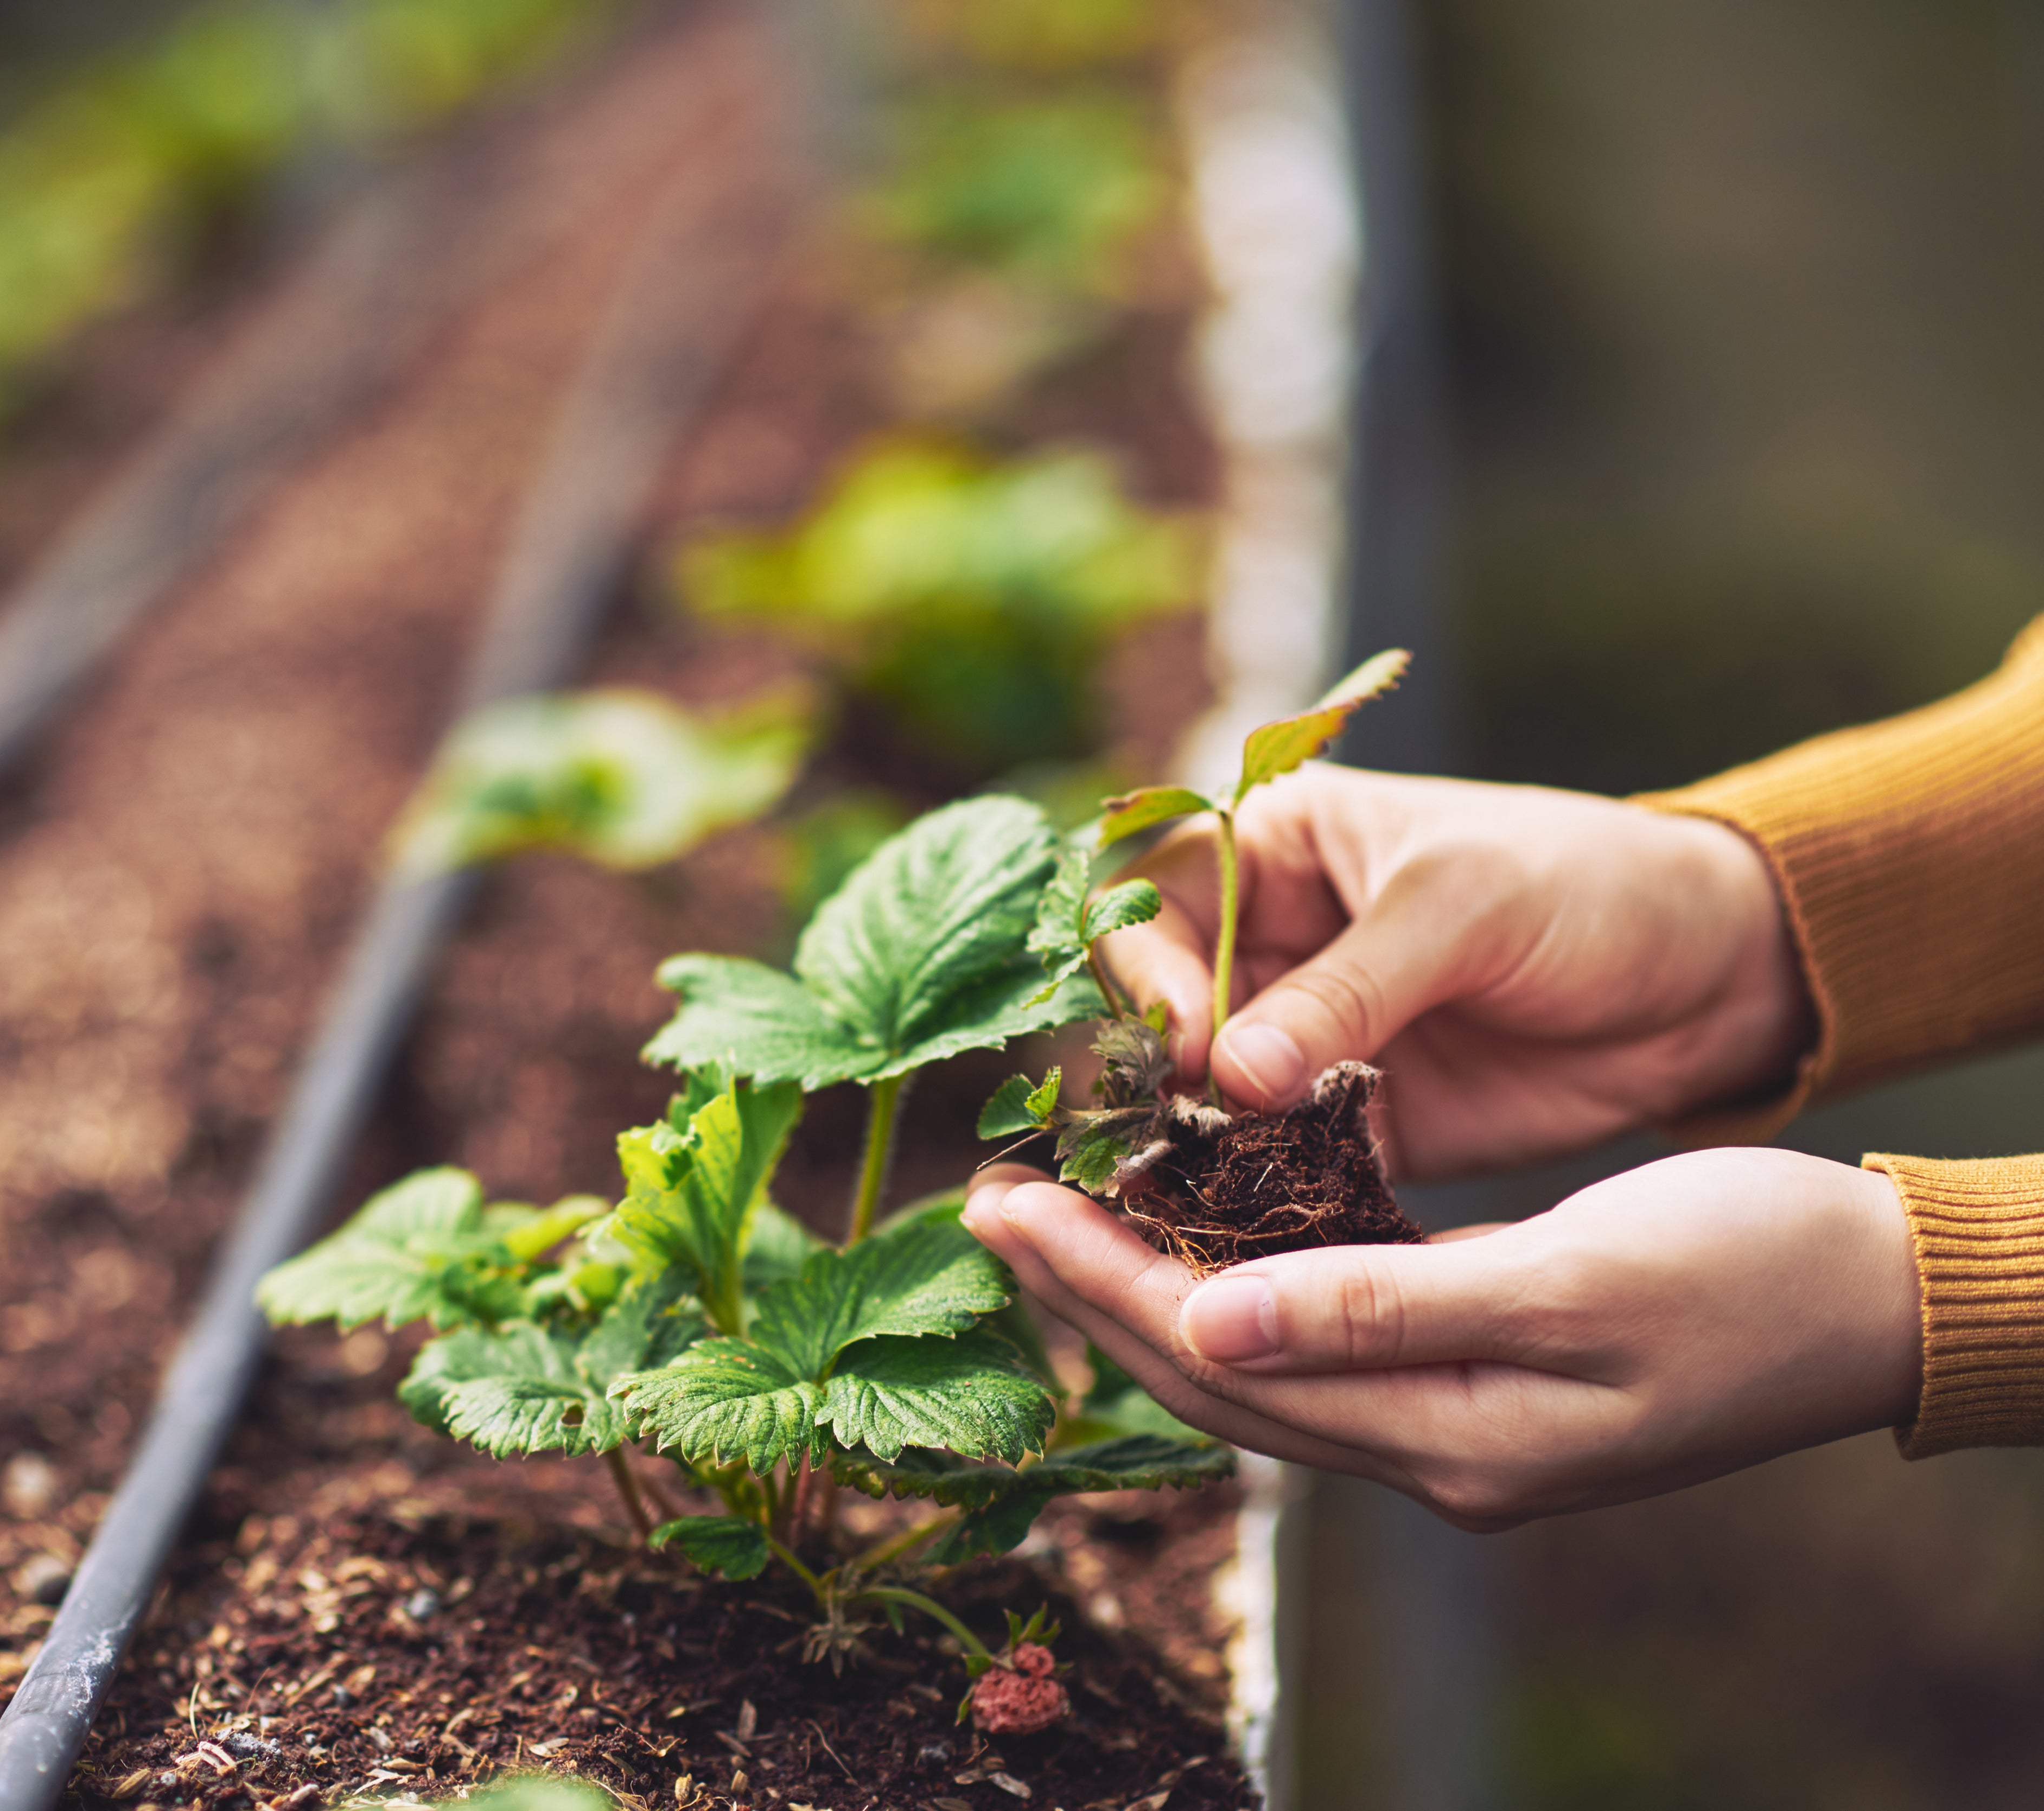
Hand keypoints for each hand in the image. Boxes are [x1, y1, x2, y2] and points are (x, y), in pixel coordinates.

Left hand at [963, 1151, 1920, 1527]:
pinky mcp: (1475, 1369)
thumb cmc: (1747, 1272)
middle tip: (989, 1201)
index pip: (1223, 1364)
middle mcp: (1435, 1448)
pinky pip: (1317, 1334)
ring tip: (1057, 1210)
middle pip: (1217, 1373)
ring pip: (1257, 1357)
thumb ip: (1384, 1310)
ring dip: (1153, 1285)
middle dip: (1094, 1287)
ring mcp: (1454, 1418)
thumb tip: (1211, 1324)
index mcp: (1452, 1439)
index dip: (1102, 1285)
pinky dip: (1240, 1281)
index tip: (1005, 1208)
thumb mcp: (1569, 1281)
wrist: (1876, 1298)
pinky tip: (1191, 1229)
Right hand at [1101, 765, 1815, 1177]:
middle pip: (1158, 1017)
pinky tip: (1265, 1233)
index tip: (1192, 1045)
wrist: (1717, 978)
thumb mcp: (1465, 905)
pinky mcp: (1351, 1126)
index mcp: (1271, 851)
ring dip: (1200, 1152)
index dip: (1150, 978)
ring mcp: (1304, 1043)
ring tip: (1207, 1201)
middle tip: (1182, 1139)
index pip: (1153, 908)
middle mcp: (1267, 946)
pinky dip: (1265, 1199)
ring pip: (1203, 1103)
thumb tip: (1229, 1071)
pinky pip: (1276, 1166)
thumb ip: (1347, 987)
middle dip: (1157, 1081)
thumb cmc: (1591, 885)